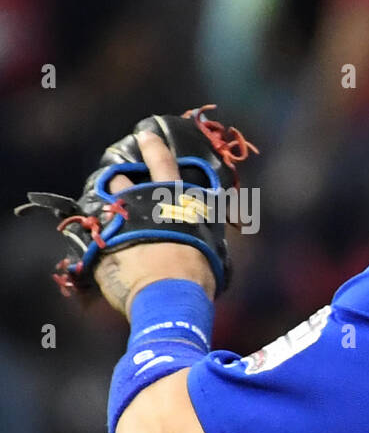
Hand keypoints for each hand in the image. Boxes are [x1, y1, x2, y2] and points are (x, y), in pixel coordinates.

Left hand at [96, 132, 216, 314]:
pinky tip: (106, 257)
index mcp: (172, 203)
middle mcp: (139, 207)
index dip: (154, 148)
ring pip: (104, 207)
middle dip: (121, 180)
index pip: (163, 165)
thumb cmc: (196, 274)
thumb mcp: (209, 249)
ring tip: (110, 218)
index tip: (145, 135)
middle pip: (122, 183)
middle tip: (121, 183)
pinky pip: (96, 240)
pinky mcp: (98, 247)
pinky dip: (100, 245)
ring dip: (107, 210)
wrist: (167, 296)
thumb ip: (202, 236)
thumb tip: (209, 239)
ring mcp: (114, 224)